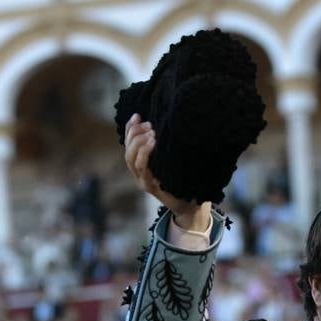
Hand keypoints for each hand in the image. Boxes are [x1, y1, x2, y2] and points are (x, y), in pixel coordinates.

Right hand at [123, 114, 210, 230]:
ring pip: (131, 159)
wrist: (192, 206)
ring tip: (151, 132)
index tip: (137, 115)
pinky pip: (142, 169)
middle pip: (128, 151)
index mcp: (143, 167)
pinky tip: (152, 143)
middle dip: (135, 134)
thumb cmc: (185, 181)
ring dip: (138, 142)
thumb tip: (166, 124)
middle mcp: (140, 175)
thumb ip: (167, 148)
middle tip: (149, 125)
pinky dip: (144, 154)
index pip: (129, 145)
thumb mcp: (174, 160)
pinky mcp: (151, 188)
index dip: (130, 129)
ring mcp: (144, 182)